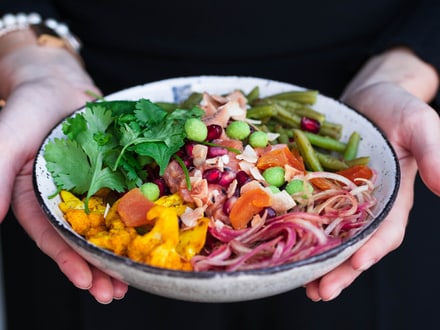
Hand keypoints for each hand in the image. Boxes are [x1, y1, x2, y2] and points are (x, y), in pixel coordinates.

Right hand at [0, 41, 127, 302]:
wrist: (58, 83)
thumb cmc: (28, 107)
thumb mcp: (8, 137)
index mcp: (35, 198)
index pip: (50, 235)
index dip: (66, 260)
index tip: (85, 281)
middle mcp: (64, 198)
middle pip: (81, 239)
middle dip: (97, 268)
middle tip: (115, 293)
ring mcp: (91, 187)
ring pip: (106, 225)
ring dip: (118, 252)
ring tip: (133, 280)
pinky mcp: (113, 175)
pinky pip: (126, 198)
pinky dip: (136, 219)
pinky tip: (149, 236)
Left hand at [305, 47, 439, 300]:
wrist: (368, 97)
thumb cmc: (397, 108)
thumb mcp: (420, 124)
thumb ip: (434, 152)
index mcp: (393, 197)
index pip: (387, 230)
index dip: (374, 248)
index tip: (359, 263)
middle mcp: (366, 204)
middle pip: (355, 244)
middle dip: (340, 269)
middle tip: (321, 292)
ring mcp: (341, 198)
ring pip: (330, 235)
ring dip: (317, 261)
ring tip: (302, 285)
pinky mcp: (320, 188)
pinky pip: (309, 212)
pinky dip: (299, 231)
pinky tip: (284, 247)